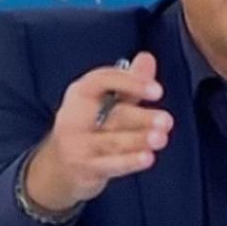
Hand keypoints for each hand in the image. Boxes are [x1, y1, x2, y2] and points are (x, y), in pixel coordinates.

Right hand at [26, 52, 172, 211]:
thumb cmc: (90, 128)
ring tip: (161, 138)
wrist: (60, 167)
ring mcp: (77, 144)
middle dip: (141, 118)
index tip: (158, 90)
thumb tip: (147, 58)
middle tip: (166, 120)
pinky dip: (129, 162)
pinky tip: (147, 159)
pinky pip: (110, 164)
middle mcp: (75, 117)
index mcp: (81, 94)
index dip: (130, 82)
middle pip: (114, 114)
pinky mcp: (84, 168)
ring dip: (138, 140)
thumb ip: (131, 84)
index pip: (102, 80)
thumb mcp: (107, 103)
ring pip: (113, 141)